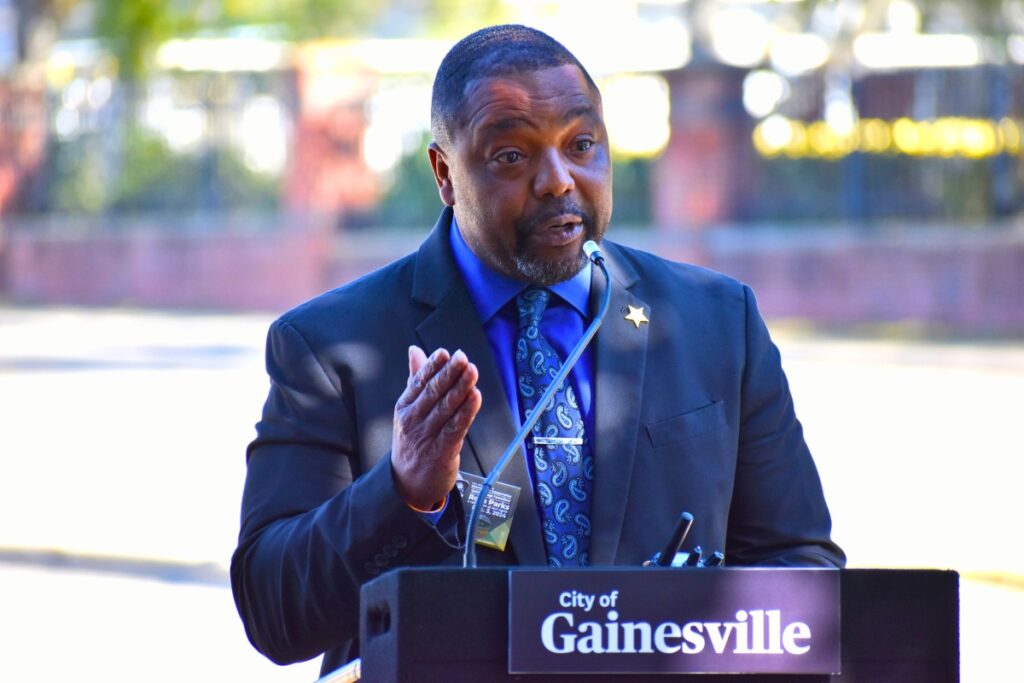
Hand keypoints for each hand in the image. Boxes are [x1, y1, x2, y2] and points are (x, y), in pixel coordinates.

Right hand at [391, 346, 481, 509]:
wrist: (407, 484)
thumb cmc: (412, 442)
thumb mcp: (408, 409)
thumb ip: (415, 379)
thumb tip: (415, 351)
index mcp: (405, 407)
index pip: (419, 382)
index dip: (432, 366)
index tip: (445, 353)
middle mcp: (414, 420)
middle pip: (434, 392)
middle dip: (449, 373)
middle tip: (462, 358)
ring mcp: (427, 436)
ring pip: (446, 408)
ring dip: (461, 388)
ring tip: (472, 372)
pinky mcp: (442, 451)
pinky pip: (456, 427)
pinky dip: (467, 411)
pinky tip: (475, 397)